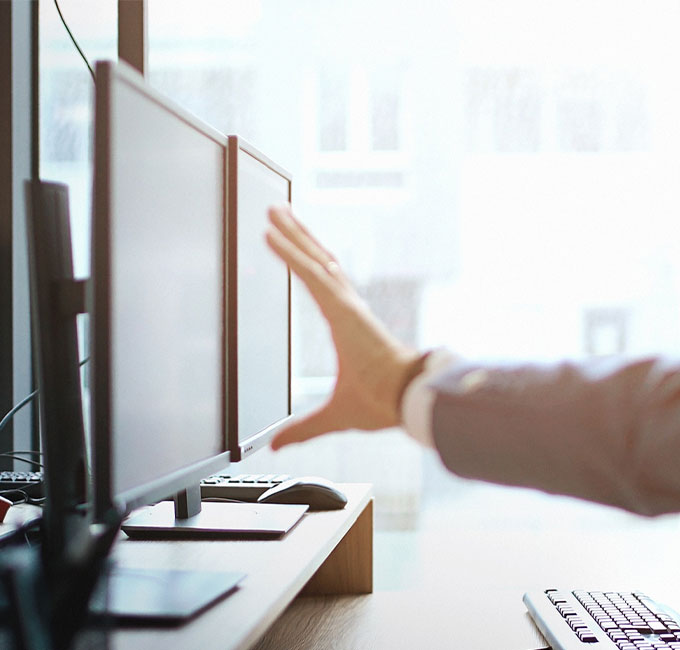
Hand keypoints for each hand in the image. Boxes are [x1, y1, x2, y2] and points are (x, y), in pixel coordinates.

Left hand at [261, 205, 420, 448]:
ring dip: (293, 235)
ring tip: (275, 212)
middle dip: (299, 236)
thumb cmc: (384, 403)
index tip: (294, 244)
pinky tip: (273, 235)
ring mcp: (346, 305)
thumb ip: (304, 427)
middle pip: (319, 262)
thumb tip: (277, 444)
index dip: (307, 262)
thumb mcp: (333, 415)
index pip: (323, 284)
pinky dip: (291, 253)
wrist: (407, 401)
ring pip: (314, 260)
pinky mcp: (342, 308)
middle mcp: (348, 308)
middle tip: (279, 213)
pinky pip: (311, 274)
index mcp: (349, 325)